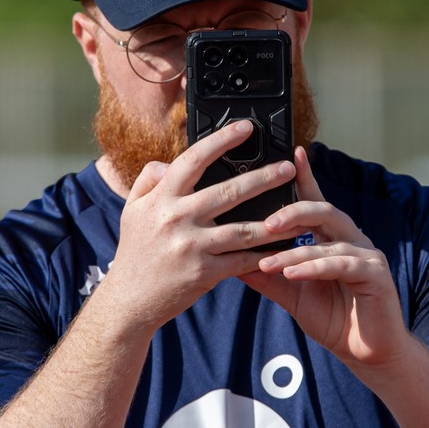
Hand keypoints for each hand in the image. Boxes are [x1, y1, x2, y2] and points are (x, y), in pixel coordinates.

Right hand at [101, 121, 296, 333]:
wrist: (129, 300)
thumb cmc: (135, 251)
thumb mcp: (133, 209)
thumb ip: (150, 179)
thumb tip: (169, 162)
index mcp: (162, 198)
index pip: (194, 160)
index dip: (221, 140)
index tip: (245, 127)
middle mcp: (177, 218)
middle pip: (227, 192)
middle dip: (262, 178)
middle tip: (288, 167)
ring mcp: (192, 246)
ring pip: (242, 229)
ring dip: (275, 220)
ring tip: (299, 210)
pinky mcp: (204, 273)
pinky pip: (242, 260)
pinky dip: (265, 253)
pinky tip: (285, 246)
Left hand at [240, 146, 410, 373]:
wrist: (367, 353)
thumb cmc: (334, 320)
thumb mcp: (292, 294)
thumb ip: (267, 275)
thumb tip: (232, 259)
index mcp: (332, 239)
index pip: (315, 202)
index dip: (306, 177)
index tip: (292, 153)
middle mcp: (352, 240)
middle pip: (323, 211)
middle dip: (293, 211)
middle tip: (265, 221)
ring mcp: (367, 255)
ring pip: (329, 239)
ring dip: (296, 248)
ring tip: (269, 258)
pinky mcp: (376, 274)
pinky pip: (342, 264)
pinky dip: (315, 267)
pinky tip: (294, 272)